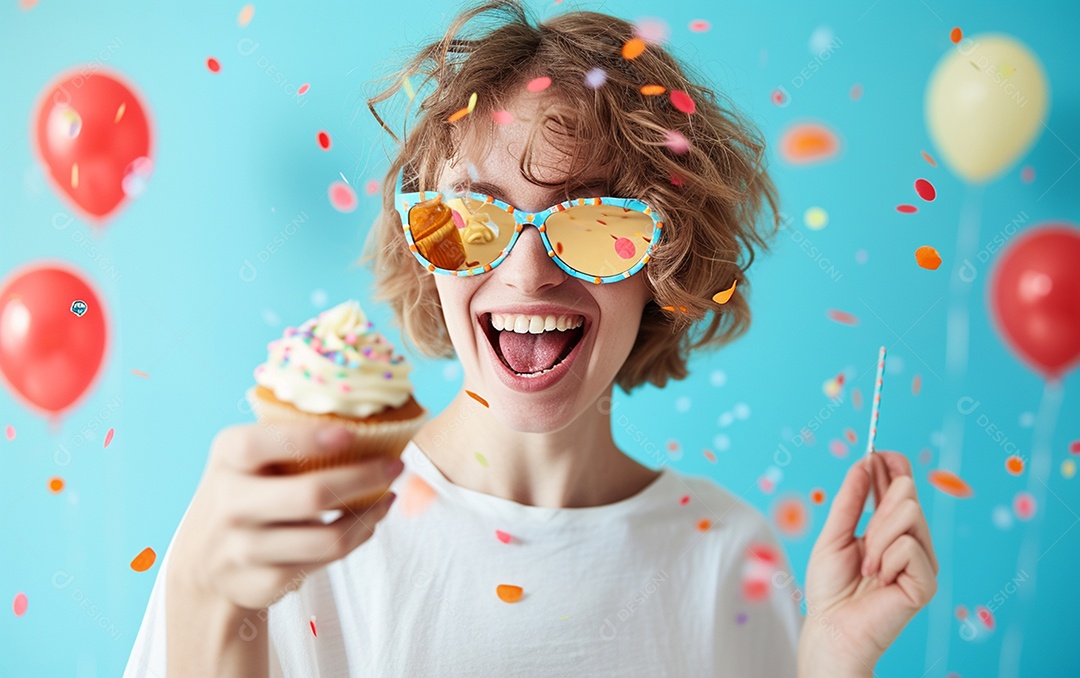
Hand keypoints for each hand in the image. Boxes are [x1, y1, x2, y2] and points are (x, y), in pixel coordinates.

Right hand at [169, 422, 403, 609]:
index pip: (260, 445)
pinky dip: (356, 538)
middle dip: (364, 479)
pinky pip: (325, 561)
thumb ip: (289, 440)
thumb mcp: (249, 459)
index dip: (307, 439)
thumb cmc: (246, 491)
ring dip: (370, 516)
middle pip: (310, 495)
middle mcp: (229, 503)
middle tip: (397, 466)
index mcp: (227, 458)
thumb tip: (369, 426)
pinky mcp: (261, 583)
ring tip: (388, 497)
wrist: (204, 561)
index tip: (351, 433)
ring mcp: (242, 549)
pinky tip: (366, 522)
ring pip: (327, 538)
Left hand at [797, 452, 938, 675]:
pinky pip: (909, 545)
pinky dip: (885, 559)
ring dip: (878, 537)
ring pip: (909, 513)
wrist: (831, 627)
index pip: (901, 488)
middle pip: (908, 493)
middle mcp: (912, 542)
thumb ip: (851, 500)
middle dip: (879, 506)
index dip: (893, 467)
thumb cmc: (831, 587)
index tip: (878, 451)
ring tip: (868, 566)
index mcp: (891, 530)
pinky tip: (879, 580)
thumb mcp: (834, 534)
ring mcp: (923, 561)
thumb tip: (864, 462)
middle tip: (864, 537)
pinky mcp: (927, 581)